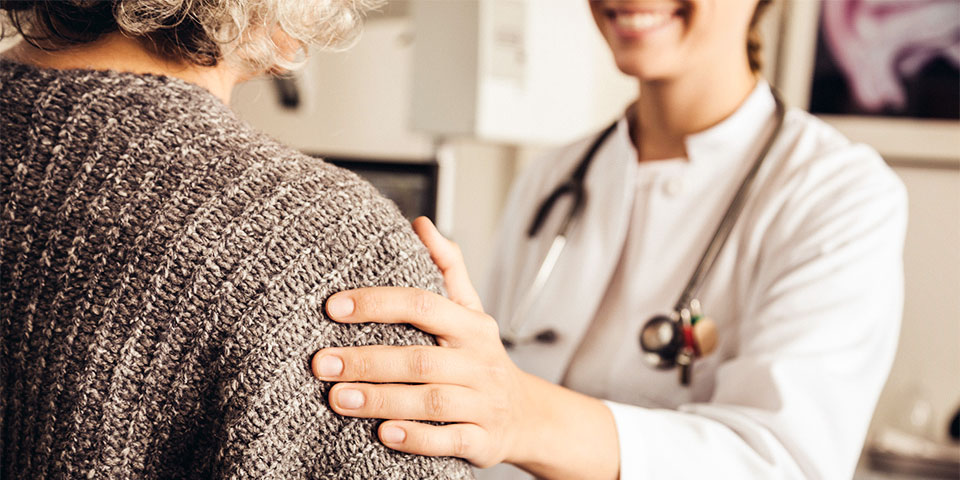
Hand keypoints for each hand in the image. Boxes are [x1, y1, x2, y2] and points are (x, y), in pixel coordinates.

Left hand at [312, 218, 533, 467]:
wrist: (527, 416)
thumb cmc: (482, 358)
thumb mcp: (471, 312)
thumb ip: (447, 268)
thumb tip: (421, 224)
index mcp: (472, 326)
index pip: (423, 305)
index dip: (378, 303)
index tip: (334, 307)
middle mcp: (479, 362)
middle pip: (420, 358)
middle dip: (367, 360)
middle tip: (321, 363)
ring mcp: (483, 403)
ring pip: (431, 401)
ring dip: (382, 399)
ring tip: (338, 398)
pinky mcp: (483, 440)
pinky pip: (450, 440)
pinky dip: (417, 438)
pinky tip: (384, 435)